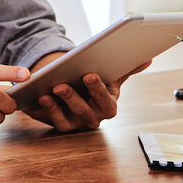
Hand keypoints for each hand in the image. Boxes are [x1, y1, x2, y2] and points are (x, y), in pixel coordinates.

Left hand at [23, 62, 147, 132]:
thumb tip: (148, 59)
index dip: (97, 89)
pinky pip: (49, 122)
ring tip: (45, 93)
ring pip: (65, 121)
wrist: (78, 93)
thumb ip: (127, 69)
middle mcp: (92, 118)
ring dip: (55, 108)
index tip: (89, 75)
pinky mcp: (56, 123)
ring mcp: (74, 123)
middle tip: (60, 85)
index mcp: (108, 106)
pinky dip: (42, 112)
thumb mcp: (110, 76)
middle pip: (84, 112)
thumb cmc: (94, 85)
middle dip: (73, 99)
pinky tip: (34, 100)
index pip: (105, 101)